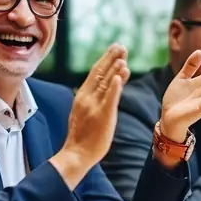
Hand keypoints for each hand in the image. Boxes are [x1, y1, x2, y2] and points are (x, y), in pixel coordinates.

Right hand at [50, 44, 129, 188]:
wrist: (76, 154)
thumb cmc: (82, 136)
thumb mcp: (85, 112)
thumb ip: (94, 99)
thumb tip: (104, 87)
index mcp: (82, 96)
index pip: (95, 74)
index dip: (105, 60)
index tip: (114, 50)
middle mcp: (87, 98)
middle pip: (100, 74)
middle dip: (111, 58)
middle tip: (121, 46)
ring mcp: (94, 106)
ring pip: (106, 83)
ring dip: (115, 67)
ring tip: (124, 56)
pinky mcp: (103, 116)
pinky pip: (110, 98)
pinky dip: (116, 85)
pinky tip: (121, 74)